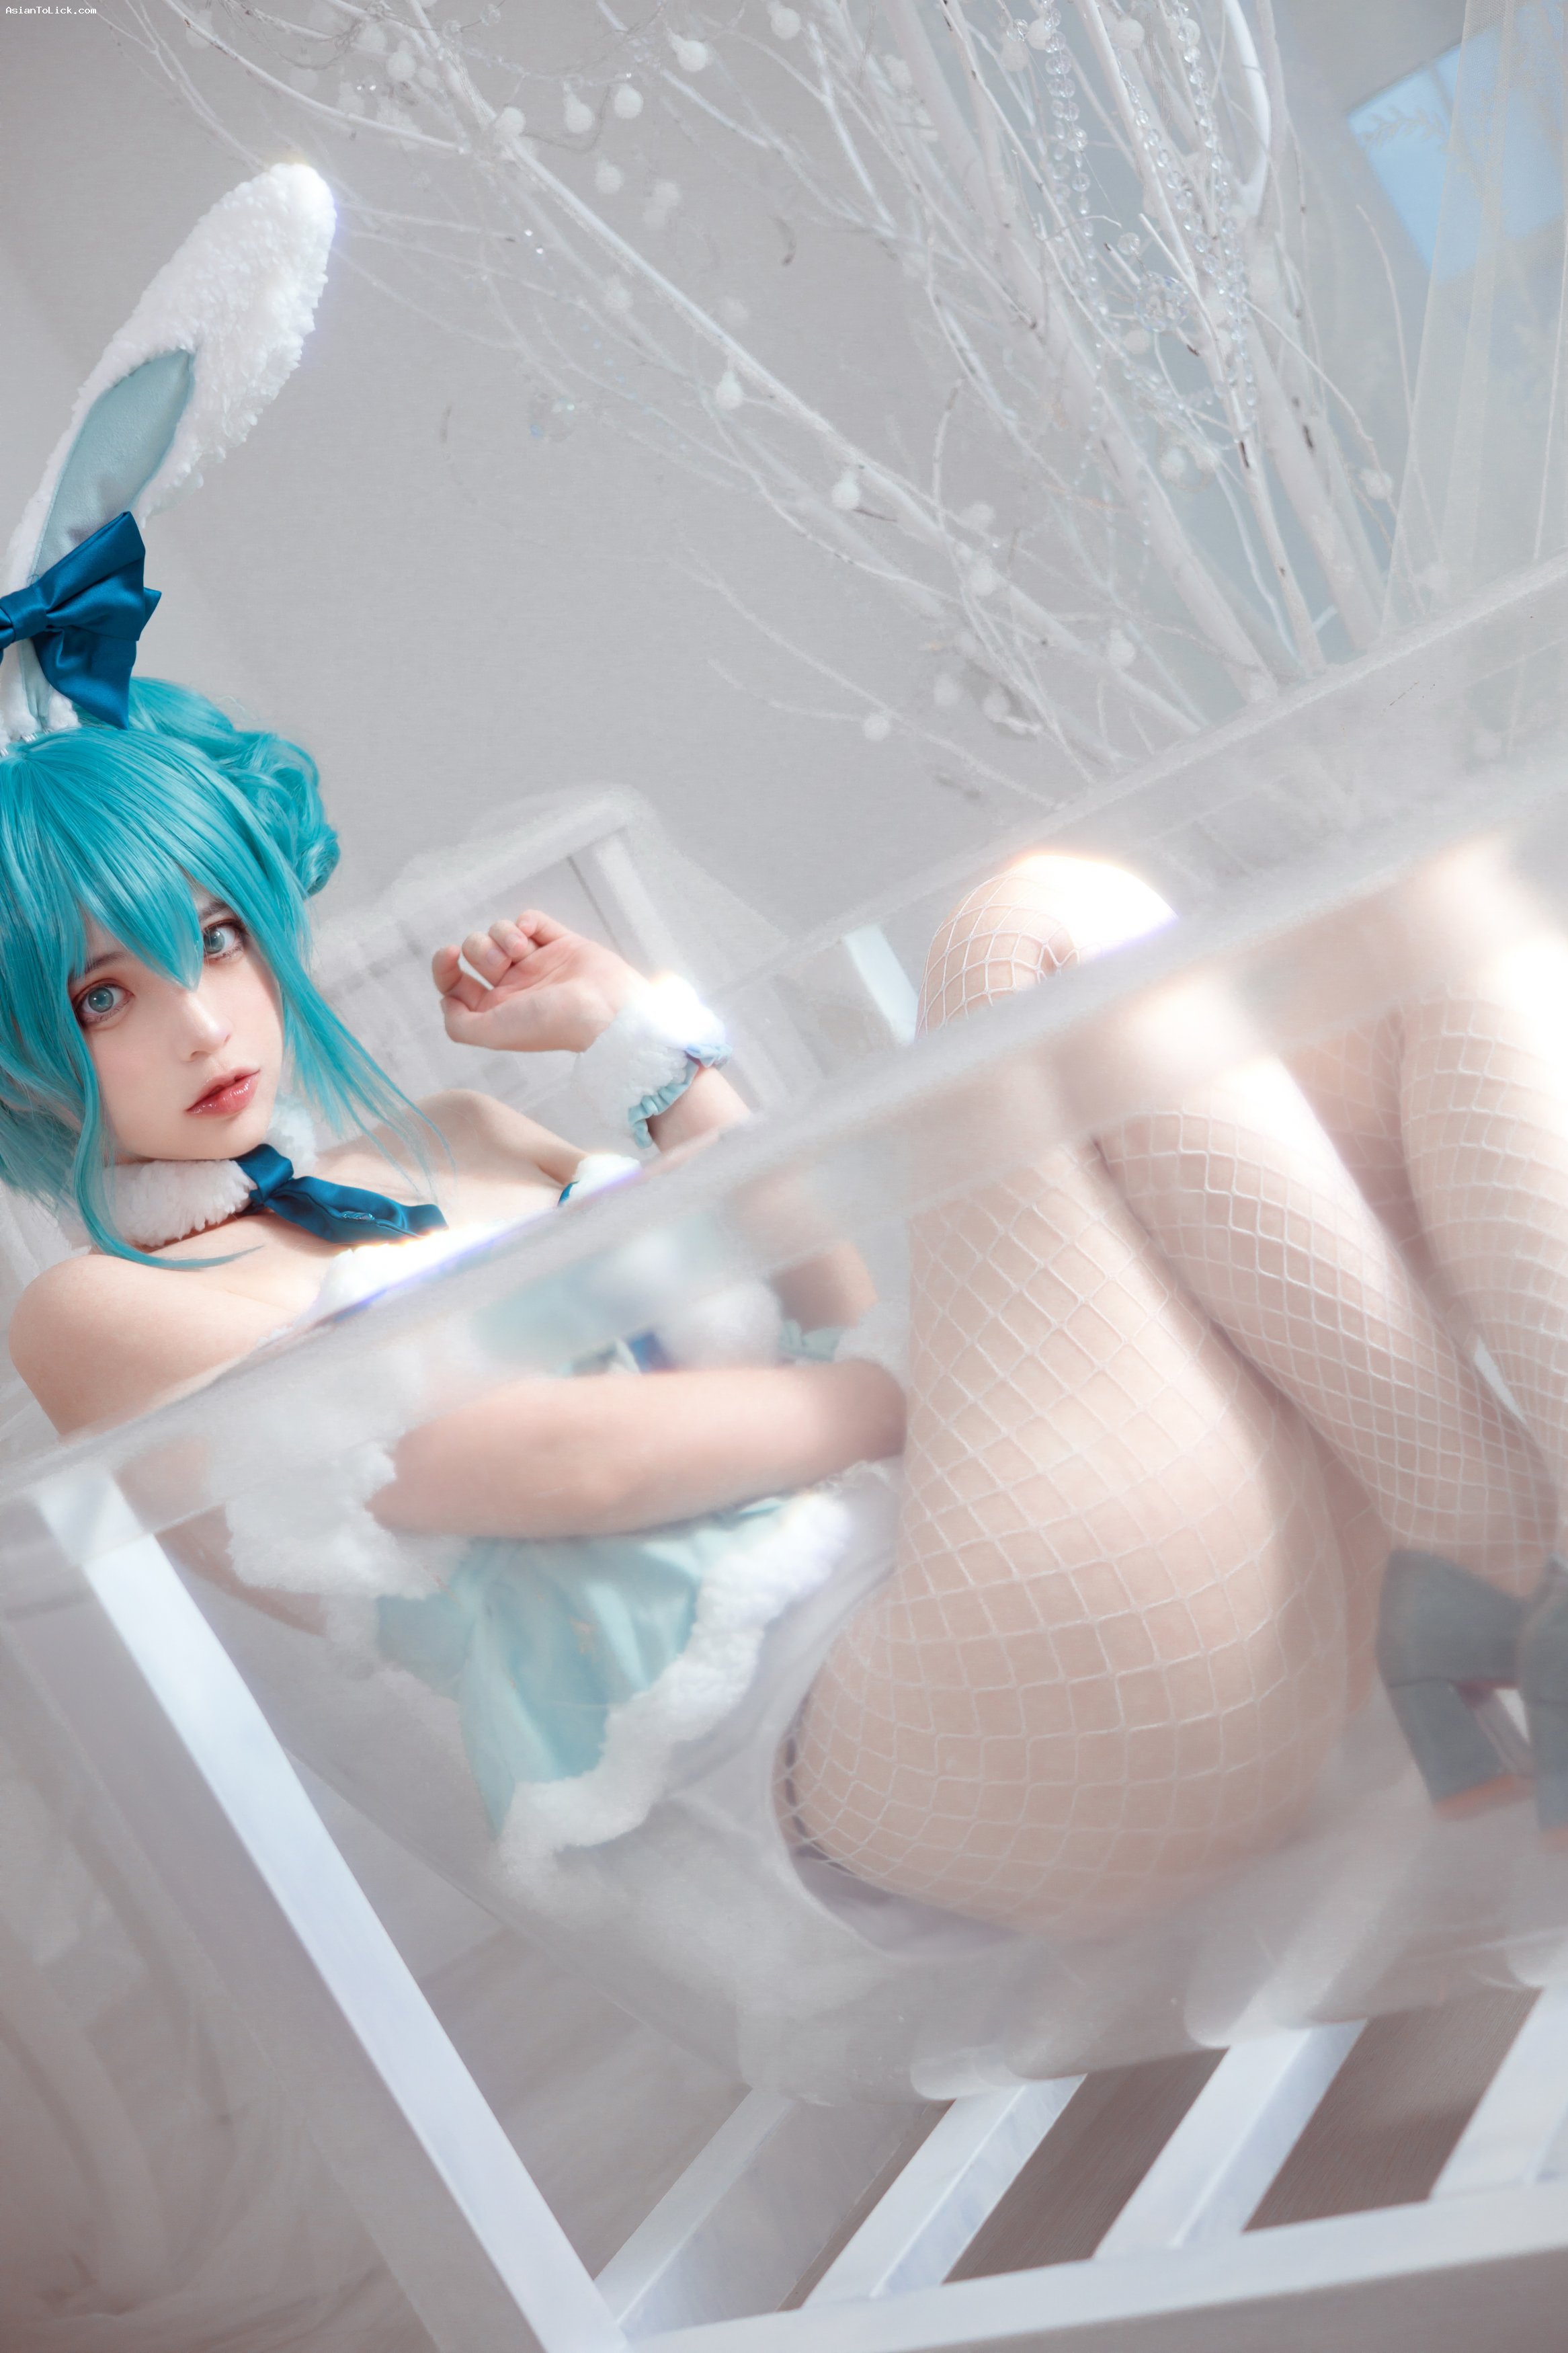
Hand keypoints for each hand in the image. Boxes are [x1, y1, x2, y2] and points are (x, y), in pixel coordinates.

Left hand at [432, 911, 640, 1053]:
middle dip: (481, 949)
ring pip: (501, 931)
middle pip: (476, 951)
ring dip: (504, 933)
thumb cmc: (553, 1024)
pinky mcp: (561, 944)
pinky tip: (532, 931)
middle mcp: (515, 986)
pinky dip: (528, 920)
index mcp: (497, 1010)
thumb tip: (446, 1001)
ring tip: (522, 949)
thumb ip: (460, 1026)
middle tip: (503, 962)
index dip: (444, 966)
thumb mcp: (495, 1034)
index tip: (449, 955)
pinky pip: (533, 920)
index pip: (456, 983)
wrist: (607, 1010)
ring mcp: (538, 963)